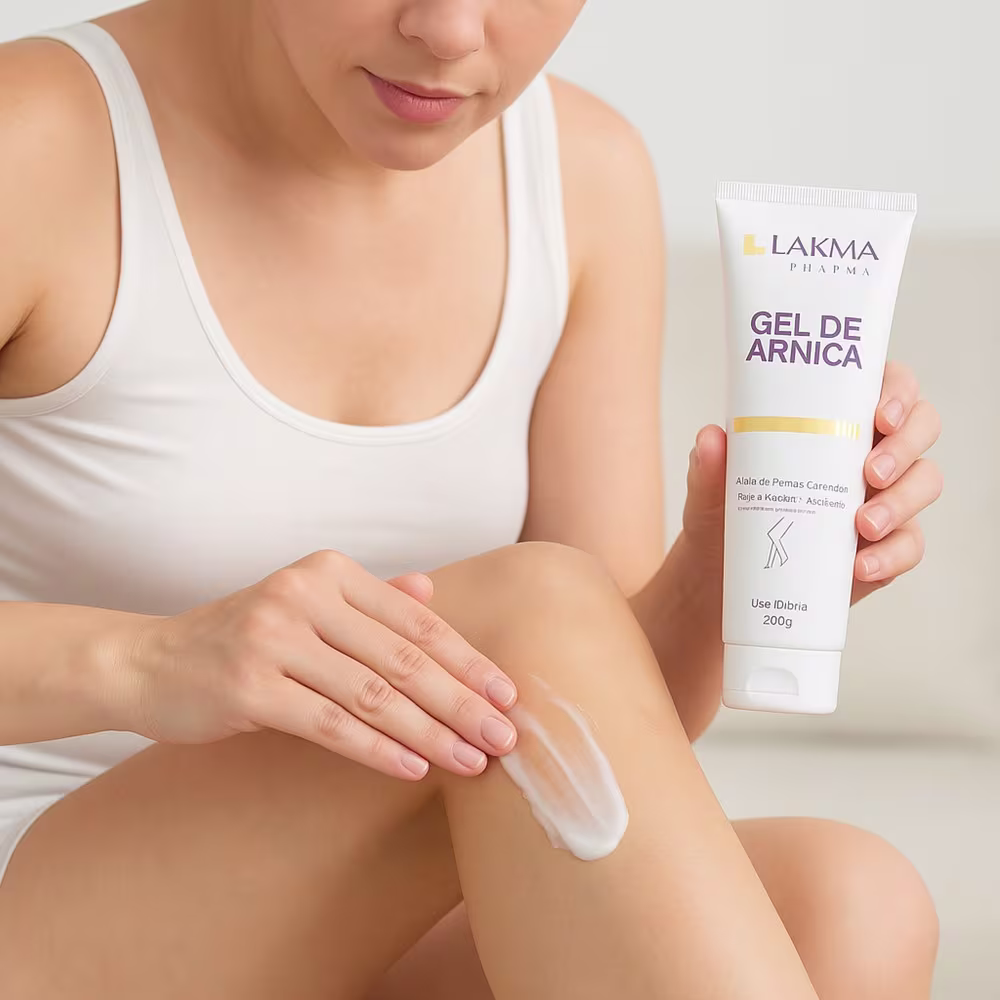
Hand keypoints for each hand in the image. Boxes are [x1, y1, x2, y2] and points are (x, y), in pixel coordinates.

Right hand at [119, 551, 518, 780]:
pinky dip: (378, 749)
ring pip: (373, 693)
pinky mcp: (250, 687)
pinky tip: (415, 768)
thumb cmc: (243, 637)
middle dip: (461, 702)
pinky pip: (330, 724)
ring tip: (472, 761)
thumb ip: (370, 599)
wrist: (150, 661)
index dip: (466, 659)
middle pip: (403, 657)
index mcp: (328, 572)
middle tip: (505, 737)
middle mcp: (304, 595)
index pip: (416, 619)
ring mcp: (273, 639)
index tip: (508, 694)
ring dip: (431, 732)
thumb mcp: (306, 605)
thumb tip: (432, 591)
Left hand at [677, 361, 941, 604]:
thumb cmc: (724, 516)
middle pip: (921, 428)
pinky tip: (861, 566)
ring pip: (925, 483)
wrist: (722, 579)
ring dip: (902, 502)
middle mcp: (867, 451)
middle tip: (870, 472)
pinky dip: (893, 554)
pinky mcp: (884, 545)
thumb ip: (708, 464)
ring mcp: (883, 497)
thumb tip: (711, 438)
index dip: (897, 390)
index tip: (880, 415)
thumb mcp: (709, 490)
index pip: (884, 385)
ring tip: (862, 525)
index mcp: (833, 419)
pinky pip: (910, 544)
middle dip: (906, 446)